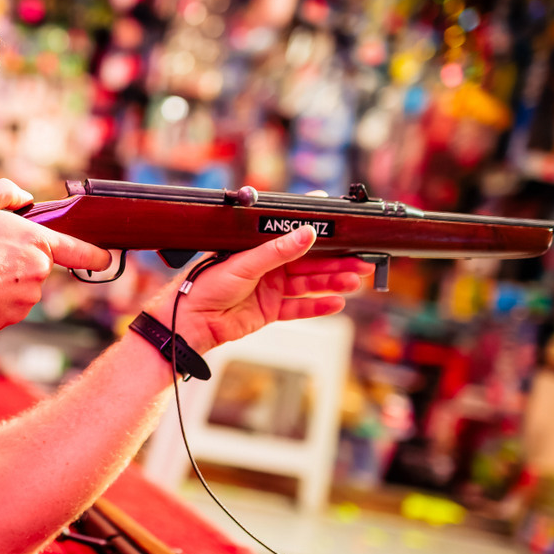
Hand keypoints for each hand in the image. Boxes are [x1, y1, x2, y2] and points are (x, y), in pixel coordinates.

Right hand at [0, 179, 110, 333]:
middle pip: (37, 266)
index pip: (78, 250)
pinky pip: (10, 306)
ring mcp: (28, 297)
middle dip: (18, 263)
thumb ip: (6, 191)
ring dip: (6, 282)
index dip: (95, 255)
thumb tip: (25, 198)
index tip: (105, 259)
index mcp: (37, 241)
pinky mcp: (13, 317)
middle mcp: (39, 271)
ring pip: (23, 288)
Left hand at [145, 226, 372, 354]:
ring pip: (309, 284)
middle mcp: (268, 266)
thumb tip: (307, 233)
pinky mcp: (270, 311)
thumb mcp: (244, 263)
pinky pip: (299, 308)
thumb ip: (277, 251)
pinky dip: (317, 306)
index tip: (346, 232)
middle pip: (310, 263)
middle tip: (362, 261)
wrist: (191, 321)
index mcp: (260, 247)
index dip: (321, 235)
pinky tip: (337, 303)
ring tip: (355, 281)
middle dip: (337, 262)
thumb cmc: (206, 285)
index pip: (296, 237)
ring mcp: (270, 288)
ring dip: (332, 283)